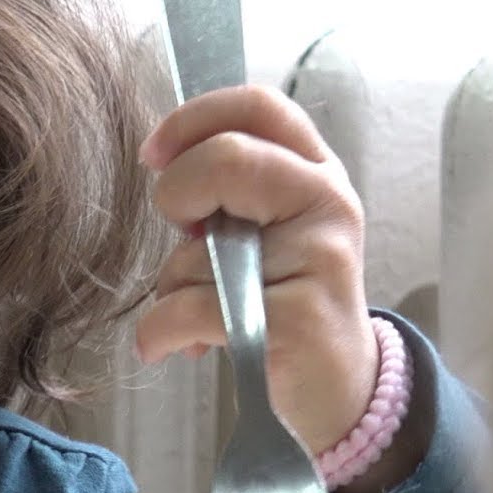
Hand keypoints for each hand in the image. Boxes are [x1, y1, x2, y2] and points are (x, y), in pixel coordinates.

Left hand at [134, 85, 378, 457]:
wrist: (339, 387)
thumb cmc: (281, 299)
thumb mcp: (260, 232)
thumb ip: (224, 191)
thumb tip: (161, 163)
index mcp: (313, 170)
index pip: (257, 106)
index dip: (192, 121)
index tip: (153, 156)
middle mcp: (327, 201)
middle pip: (226, 156)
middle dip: (176, 196)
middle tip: (183, 237)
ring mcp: (320, 258)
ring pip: (201, 248)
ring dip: (170, 286)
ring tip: (192, 315)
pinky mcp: (299, 319)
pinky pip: (193, 310)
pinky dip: (160, 331)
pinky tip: (165, 346)